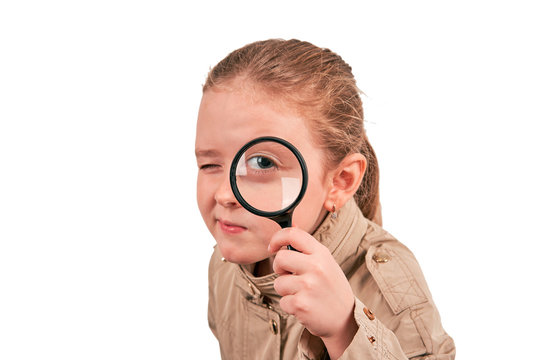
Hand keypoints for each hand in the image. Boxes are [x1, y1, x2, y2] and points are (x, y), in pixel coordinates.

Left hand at [268, 227, 357, 357]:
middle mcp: (316, 267)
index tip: (272, 247)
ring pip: (278, 282)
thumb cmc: (332, 290)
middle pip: (280, 258)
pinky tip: (304, 306)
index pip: (293, 234)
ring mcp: (308, 286)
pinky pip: (282, 301)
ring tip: (302, 294)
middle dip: (279, 268)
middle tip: (289, 276)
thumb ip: (309, 248)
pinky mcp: (301, 304)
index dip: (277, 238)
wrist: (346, 320)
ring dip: (285, 290)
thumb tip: (292, 225)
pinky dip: (289, 306)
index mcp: (322, 254)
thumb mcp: (327, 263)